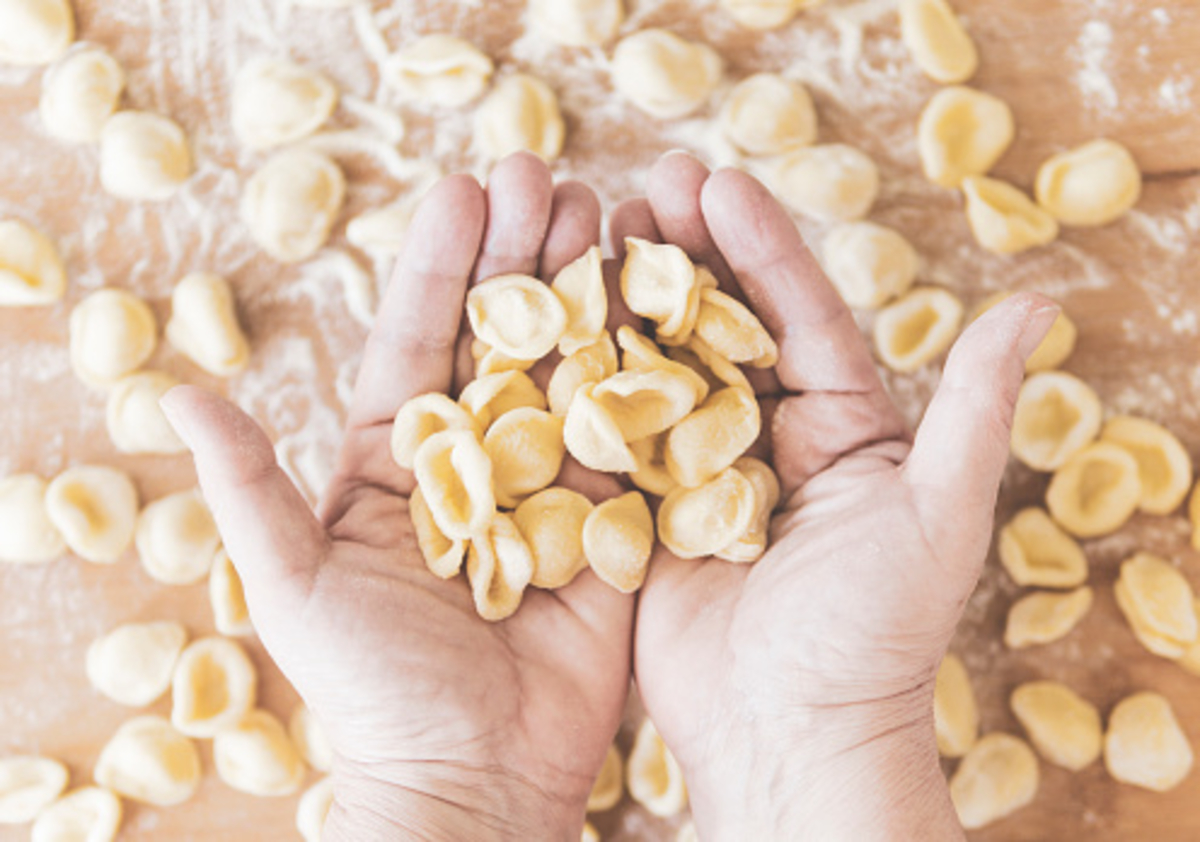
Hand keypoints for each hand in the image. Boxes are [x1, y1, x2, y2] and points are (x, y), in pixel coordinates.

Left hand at [162, 154, 632, 841]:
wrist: (472, 773)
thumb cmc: (373, 687)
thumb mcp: (292, 583)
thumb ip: (250, 489)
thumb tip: (182, 398)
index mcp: (398, 457)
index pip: (420, 338)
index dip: (443, 265)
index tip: (467, 191)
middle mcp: (474, 455)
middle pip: (500, 335)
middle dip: (521, 254)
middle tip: (544, 173)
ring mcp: (547, 481)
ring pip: (566, 366)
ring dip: (583, 289)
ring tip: (601, 211)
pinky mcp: (609, 519)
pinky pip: (625, 433)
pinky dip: (638, 367)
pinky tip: (655, 301)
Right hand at [619, 154, 1058, 839]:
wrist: (788, 738)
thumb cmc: (872, 634)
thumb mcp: (937, 513)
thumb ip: (974, 408)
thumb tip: (1038, 304)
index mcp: (839, 426)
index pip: (797, 313)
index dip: (759, 245)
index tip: (717, 182)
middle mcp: (768, 439)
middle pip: (722, 324)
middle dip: (687, 251)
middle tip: (645, 185)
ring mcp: (698, 473)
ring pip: (663, 365)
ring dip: (633, 296)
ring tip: (595, 228)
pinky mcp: (644, 511)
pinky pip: (615, 430)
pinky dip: (590, 373)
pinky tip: (562, 318)